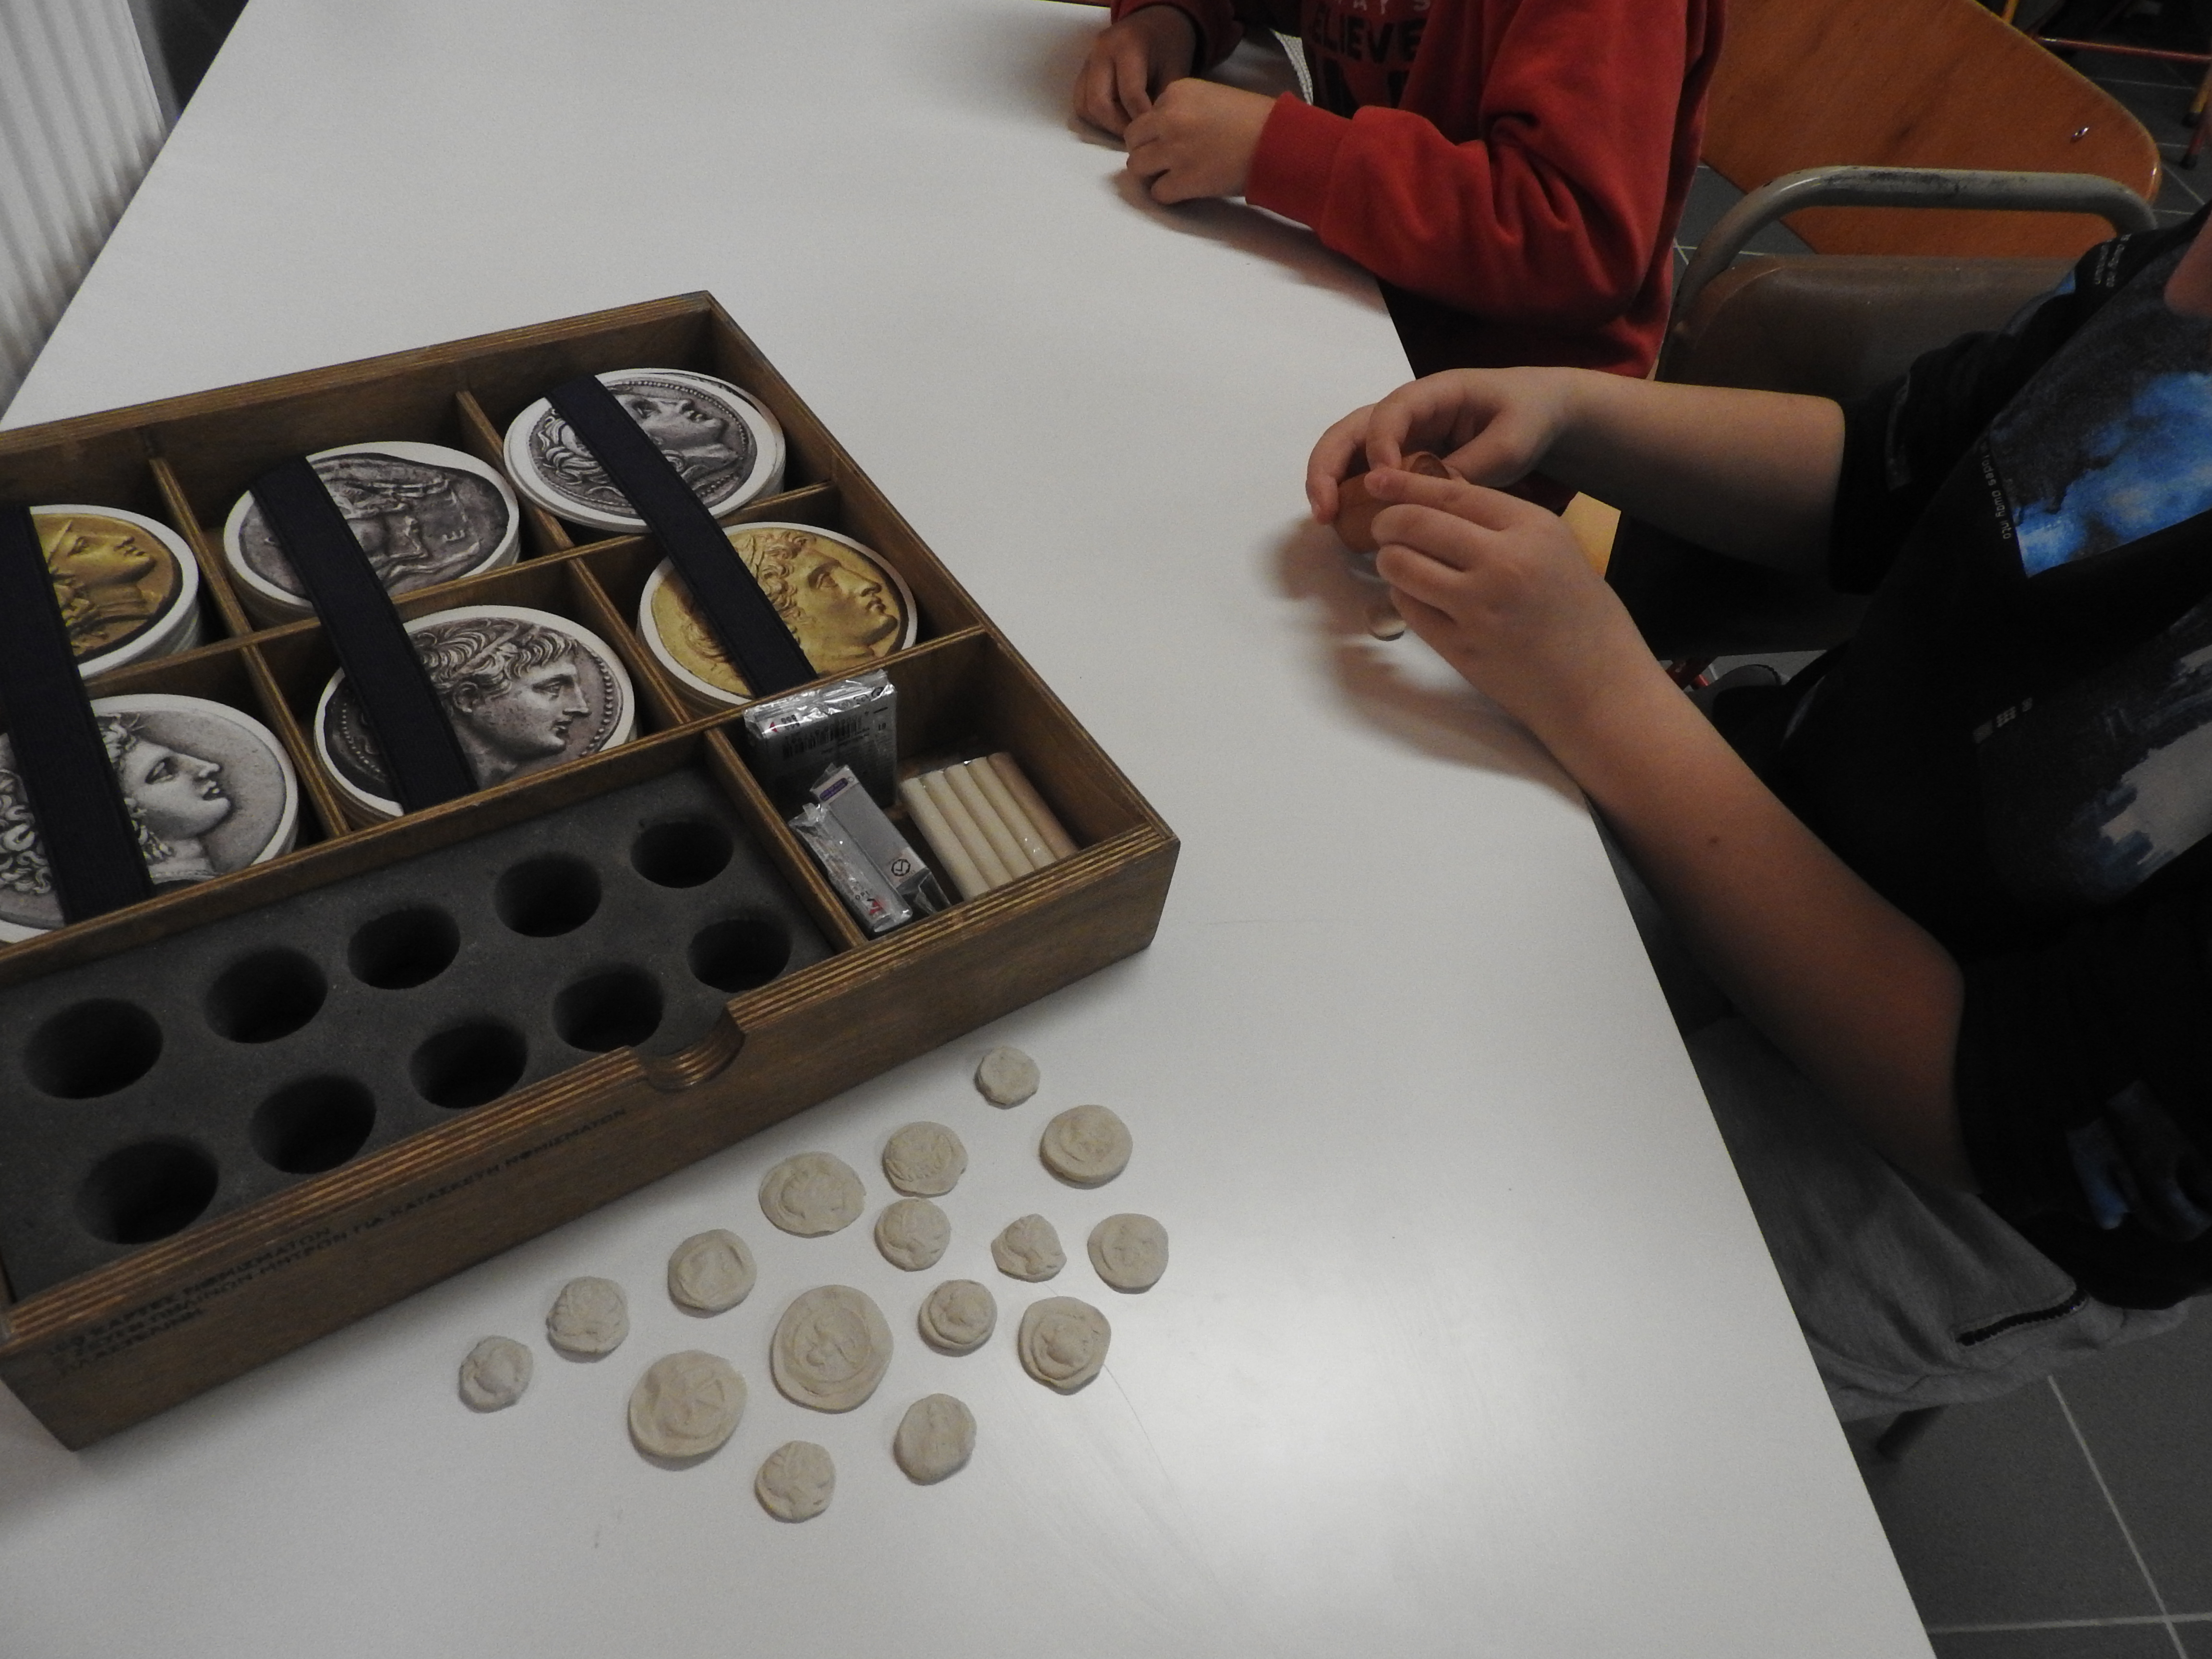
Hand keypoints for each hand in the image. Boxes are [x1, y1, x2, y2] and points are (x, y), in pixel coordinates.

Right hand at [1074, 7, 1198, 136]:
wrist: (1155, 23)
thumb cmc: (1168, 46)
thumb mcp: (1175, 69)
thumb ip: (1164, 100)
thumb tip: (1155, 132)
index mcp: (1128, 45)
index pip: (1130, 94)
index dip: (1141, 121)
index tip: (1153, 134)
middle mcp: (1101, 51)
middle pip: (1099, 103)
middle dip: (1118, 127)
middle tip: (1138, 138)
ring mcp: (1088, 61)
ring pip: (1085, 107)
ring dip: (1105, 125)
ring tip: (1128, 130)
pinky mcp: (1083, 71)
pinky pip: (1081, 103)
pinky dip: (1097, 118)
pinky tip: (1116, 120)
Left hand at [1124, 79, 1274, 202]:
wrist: (1278, 141)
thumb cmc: (1255, 119)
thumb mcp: (1213, 96)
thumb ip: (1185, 108)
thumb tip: (1165, 131)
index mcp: (1176, 92)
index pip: (1149, 114)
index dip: (1161, 129)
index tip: (1181, 138)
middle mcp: (1168, 119)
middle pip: (1134, 140)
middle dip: (1146, 151)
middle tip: (1165, 161)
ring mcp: (1173, 151)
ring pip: (1137, 167)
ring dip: (1151, 174)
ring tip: (1171, 176)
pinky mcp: (1183, 180)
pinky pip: (1157, 193)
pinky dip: (1168, 195)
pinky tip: (1185, 190)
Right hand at [1306, 368, 1580, 525]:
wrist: (1542, 414)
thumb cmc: (1528, 417)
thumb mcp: (1511, 442)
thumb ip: (1471, 466)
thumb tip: (1427, 499)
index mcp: (1433, 393)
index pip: (1390, 412)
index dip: (1378, 443)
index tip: (1383, 480)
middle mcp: (1406, 412)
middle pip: (1350, 430)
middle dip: (1328, 467)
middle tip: (1324, 510)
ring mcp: (1400, 436)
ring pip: (1349, 453)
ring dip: (1330, 483)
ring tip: (1327, 520)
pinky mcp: (1402, 460)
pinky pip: (1366, 474)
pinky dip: (1350, 496)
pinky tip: (1348, 526)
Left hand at [1365, 467, 1650, 741]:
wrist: (1598, 687)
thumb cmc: (1581, 617)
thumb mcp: (1555, 549)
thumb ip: (1501, 523)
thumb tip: (1438, 496)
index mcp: (1533, 529)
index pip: (1451, 493)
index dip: (1406, 484)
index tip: (1380, 480)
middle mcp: (1504, 563)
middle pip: (1415, 524)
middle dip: (1387, 522)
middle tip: (1383, 528)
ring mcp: (1478, 608)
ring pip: (1401, 565)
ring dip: (1389, 560)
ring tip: (1399, 562)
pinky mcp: (1460, 647)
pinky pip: (1408, 608)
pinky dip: (1404, 596)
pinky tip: (1419, 597)